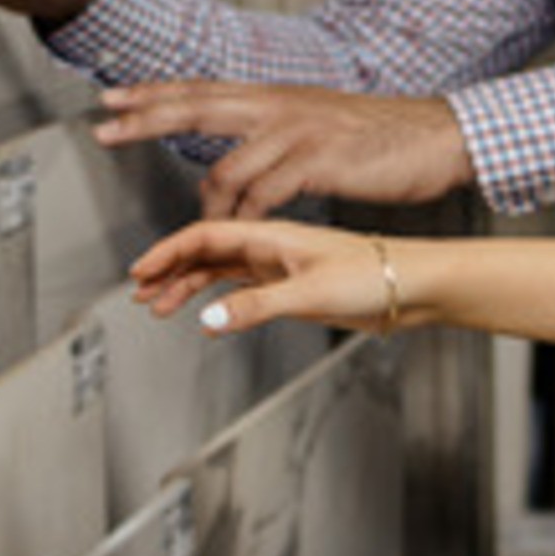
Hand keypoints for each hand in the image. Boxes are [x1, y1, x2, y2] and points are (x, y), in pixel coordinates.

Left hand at [98, 81, 474, 217]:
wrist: (437, 136)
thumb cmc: (382, 137)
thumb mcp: (318, 123)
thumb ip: (276, 133)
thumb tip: (244, 152)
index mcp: (275, 96)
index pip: (201, 89)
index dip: (153, 93)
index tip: (111, 98)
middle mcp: (279, 106)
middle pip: (196, 106)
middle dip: (145, 117)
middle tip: (104, 129)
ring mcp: (298, 131)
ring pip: (226, 168)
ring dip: (206, 208)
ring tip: (198, 236)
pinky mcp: (319, 161)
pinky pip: (264, 195)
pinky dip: (246, 219)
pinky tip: (243, 234)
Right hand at [129, 218, 401, 332]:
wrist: (415, 285)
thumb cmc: (377, 274)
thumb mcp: (310, 292)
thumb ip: (257, 306)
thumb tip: (210, 319)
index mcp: (272, 235)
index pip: (204, 236)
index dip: (168, 252)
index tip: (141, 271)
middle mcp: (273, 246)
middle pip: (205, 252)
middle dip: (169, 270)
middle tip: (139, 293)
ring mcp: (283, 267)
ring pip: (221, 272)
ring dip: (189, 287)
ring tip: (159, 306)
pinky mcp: (296, 287)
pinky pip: (243, 290)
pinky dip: (220, 301)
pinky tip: (208, 317)